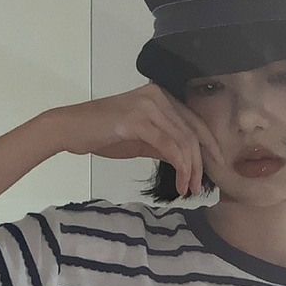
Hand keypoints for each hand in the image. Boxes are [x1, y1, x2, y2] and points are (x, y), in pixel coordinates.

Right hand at [40, 86, 217, 196]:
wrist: (69, 129)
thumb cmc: (101, 133)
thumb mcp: (140, 138)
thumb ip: (163, 143)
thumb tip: (185, 160)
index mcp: (160, 96)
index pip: (194, 121)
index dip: (209, 146)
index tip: (216, 167)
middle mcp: (158, 95)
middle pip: (193, 131)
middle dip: (202, 162)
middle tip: (200, 186)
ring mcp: (148, 105)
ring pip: (184, 140)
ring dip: (191, 169)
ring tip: (188, 189)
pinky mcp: (138, 119)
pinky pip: (169, 146)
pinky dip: (179, 167)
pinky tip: (179, 182)